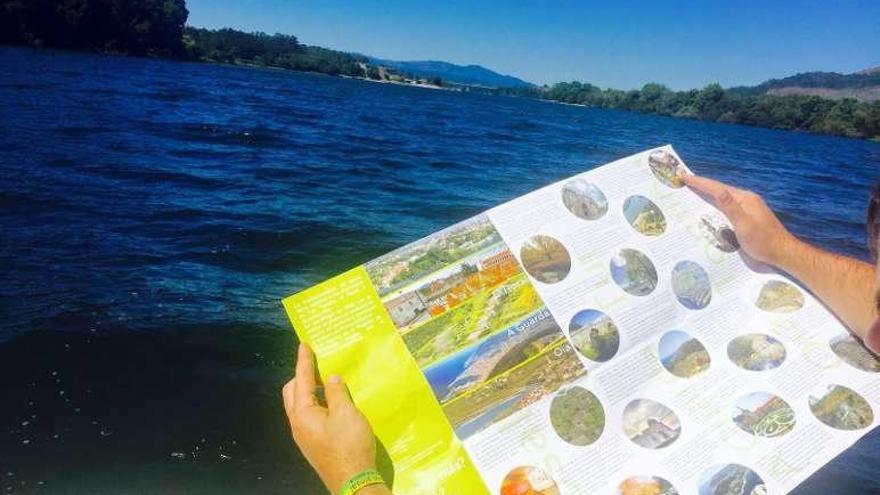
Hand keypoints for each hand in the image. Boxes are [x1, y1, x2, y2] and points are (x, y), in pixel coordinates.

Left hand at [282, 343, 379, 493]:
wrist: (353, 481)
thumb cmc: (349, 445)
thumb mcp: (347, 413)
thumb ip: (336, 392)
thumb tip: (329, 377)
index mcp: (303, 413)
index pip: (301, 380)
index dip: (304, 361)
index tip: (304, 344)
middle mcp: (297, 424)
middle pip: (292, 392)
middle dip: (301, 376)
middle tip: (316, 364)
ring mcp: (303, 436)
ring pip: (299, 406)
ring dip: (309, 391)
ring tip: (325, 382)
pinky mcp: (312, 444)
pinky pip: (308, 417)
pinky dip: (315, 404)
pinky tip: (331, 405)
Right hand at [685, 175, 797, 266]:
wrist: (782, 252)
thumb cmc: (763, 241)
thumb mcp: (744, 225)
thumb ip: (730, 207)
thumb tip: (718, 190)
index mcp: (744, 199)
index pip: (717, 188)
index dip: (700, 182)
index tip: (684, 177)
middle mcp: (746, 199)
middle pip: (720, 189)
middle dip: (702, 185)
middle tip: (685, 181)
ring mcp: (748, 206)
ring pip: (724, 197)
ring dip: (708, 193)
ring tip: (693, 190)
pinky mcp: (748, 214)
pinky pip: (728, 204)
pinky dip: (716, 202)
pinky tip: (711, 205)